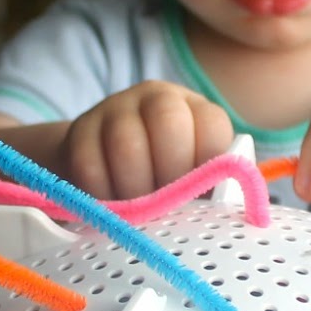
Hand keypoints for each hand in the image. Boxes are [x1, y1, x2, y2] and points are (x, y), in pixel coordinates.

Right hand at [62, 82, 233, 199]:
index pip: (212, 126)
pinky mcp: (81, 128)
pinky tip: (111, 204)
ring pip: (127, 146)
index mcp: (196, 110)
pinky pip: (90, 165)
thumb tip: (230, 209)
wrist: (104, 164)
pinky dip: (102, 195)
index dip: (207, 168)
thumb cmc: (163, 177)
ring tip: (138, 211)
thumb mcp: (193, 178)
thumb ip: (213, 189)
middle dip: (170, 175)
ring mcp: (116, 108)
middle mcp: (158, 98)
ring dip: (134, 191)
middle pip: (169, 124)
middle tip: (166, 205)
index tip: (197, 195)